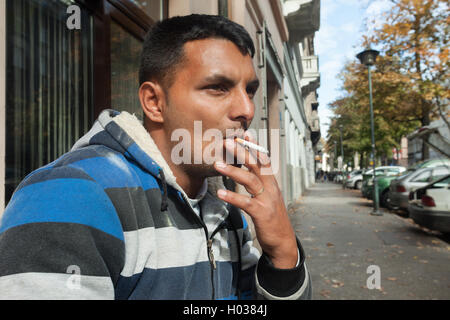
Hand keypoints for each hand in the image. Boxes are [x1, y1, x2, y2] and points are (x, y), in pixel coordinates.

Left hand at [214, 132, 297, 268]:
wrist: (283, 241)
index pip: (263, 159)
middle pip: (257, 165)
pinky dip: (233, 197)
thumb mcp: (267, 197)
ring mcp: (267, 200)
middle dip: (241, 152)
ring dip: (233, 171)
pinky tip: (220, 192)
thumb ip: (258, 184)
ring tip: (217, 165)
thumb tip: (246, 172)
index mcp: (271, 183)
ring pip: (250, 180)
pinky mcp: (262, 213)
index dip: (255, 146)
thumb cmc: (271, 218)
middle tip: (227, 142)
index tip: (245, 133)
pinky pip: (246, 202)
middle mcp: (271, 188)